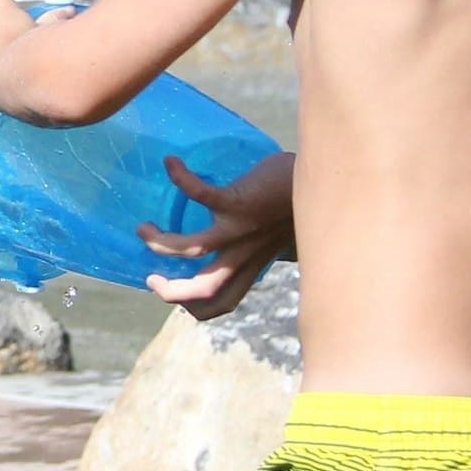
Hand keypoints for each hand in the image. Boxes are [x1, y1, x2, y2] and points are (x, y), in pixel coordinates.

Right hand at [141, 152, 295, 319]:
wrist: (327, 182)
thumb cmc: (301, 204)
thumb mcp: (280, 235)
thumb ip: (267, 246)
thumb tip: (265, 247)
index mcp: (252, 265)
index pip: (221, 302)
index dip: (192, 307)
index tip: (171, 290)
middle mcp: (244, 254)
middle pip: (203, 290)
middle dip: (170, 290)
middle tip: (149, 275)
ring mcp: (240, 230)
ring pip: (192, 249)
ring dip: (162, 243)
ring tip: (143, 227)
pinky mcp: (239, 203)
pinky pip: (202, 194)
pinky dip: (181, 179)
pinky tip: (171, 163)